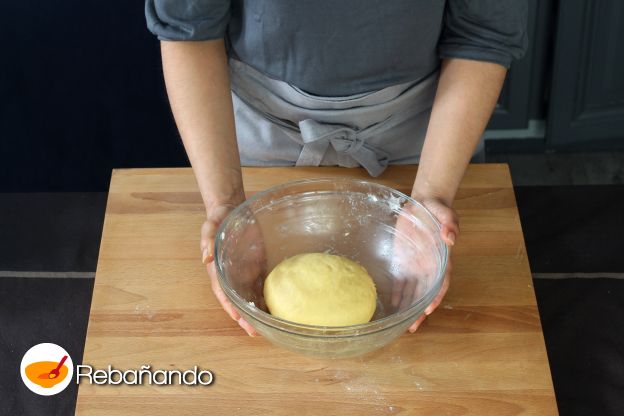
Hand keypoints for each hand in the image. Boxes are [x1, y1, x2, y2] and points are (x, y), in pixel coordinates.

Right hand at [201, 202, 258, 336]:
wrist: (232, 210)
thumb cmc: (218, 219)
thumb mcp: (210, 226)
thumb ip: (208, 239)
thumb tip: (206, 257)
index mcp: (218, 269)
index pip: (223, 292)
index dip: (229, 305)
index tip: (236, 317)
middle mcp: (231, 276)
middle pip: (237, 301)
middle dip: (244, 318)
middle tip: (254, 333)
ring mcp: (244, 273)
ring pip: (249, 298)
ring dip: (256, 313)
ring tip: (266, 329)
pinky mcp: (256, 268)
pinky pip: (260, 286)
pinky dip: (265, 299)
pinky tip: (274, 309)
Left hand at [391, 197, 457, 332]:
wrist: (424, 204)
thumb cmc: (437, 210)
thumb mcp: (446, 213)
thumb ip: (450, 224)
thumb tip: (450, 237)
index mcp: (440, 259)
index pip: (440, 282)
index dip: (435, 296)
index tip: (428, 308)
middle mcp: (428, 267)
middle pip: (425, 293)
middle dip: (419, 311)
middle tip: (412, 327)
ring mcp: (416, 266)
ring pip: (412, 292)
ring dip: (408, 308)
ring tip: (402, 325)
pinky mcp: (403, 262)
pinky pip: (400, 282)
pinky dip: (397, 295)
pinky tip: (392, 305)